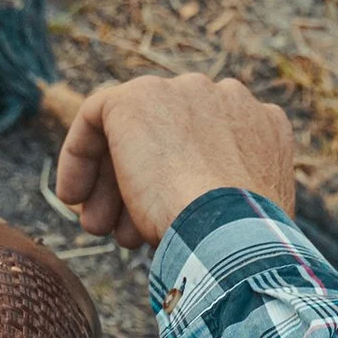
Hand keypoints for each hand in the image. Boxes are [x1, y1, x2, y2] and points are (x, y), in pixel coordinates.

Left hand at [53, 74, 296, 249]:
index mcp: (264, 126)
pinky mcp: (139, 97)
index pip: (209, 146)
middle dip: (143, 188)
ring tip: (99, 230)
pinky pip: (97, 117)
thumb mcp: (243, 219)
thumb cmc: (242, 245)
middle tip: (122, 235)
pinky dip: (79, 156)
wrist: (232, 232)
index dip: (180, 187)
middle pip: (170, 137)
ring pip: (135, 132)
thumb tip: (183, 217)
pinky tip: (73, 197)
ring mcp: (184, 92)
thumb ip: (223, 199)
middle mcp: (229, 98)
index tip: (159, 225)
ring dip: (113, 184)